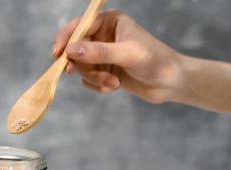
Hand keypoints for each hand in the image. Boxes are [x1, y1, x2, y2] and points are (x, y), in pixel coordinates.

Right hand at [52, 10, 230, 125]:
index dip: (65, 39)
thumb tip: (70, 50)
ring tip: (113, 83)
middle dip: (86, 66)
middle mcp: (103, 36)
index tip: (58, 55)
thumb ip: (99, 52)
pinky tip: (113, 87)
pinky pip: (87, 79)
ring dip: (95, 78)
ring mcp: (102, 54)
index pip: (79, 26)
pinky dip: (97, 86)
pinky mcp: (104, 71)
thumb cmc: (155, 61)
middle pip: (76, 50)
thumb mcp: (127, 54)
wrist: (172, 83)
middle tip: (93, 76)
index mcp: (109, 22)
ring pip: (81, 67)